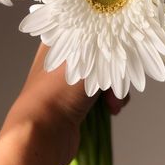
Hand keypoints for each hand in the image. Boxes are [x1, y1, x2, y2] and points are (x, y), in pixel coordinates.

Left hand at [7, 42, 129, 164]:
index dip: (108, 41)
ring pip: (103, 76)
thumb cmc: (59, 90)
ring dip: (115, 88)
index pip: (90, 31)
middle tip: (116, 83)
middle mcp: (63, 59)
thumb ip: (107, 46)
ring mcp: (68, 83)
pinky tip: (112, 110)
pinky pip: (100, 95)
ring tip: (113, 102)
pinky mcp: (75, 103)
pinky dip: (110, 101)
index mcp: (59, 41)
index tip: (120, 52)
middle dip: (114, 70)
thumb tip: (121, 44)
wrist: (43, 133)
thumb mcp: (88, 58)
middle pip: (101, 56)